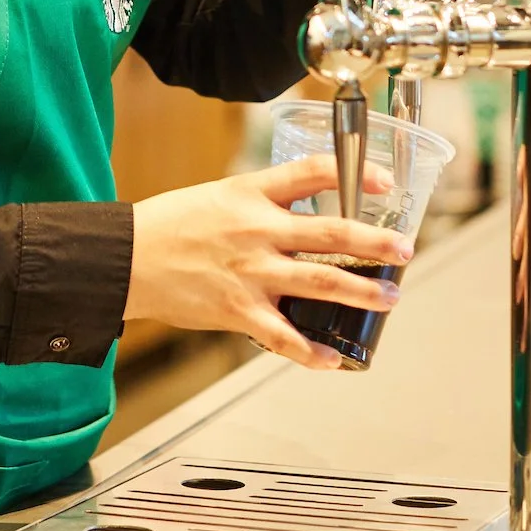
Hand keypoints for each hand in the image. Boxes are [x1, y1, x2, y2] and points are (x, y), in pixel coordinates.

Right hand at [124, 156, 412, 369]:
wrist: (125, 257)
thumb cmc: (171, 225)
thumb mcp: (221, 195)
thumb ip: (264, 203)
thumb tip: (307, 215)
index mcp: (252, 193)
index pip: (314, 172)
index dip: (356, 174)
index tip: (386, 181)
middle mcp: (257, 230)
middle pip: (331, 231)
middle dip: (376, 242)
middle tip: (404, 250)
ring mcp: (250, 272)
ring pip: (321, 281)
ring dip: (362, 292)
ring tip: (389, 298)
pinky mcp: (237, 310)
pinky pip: (284, 336)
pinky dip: (312, 351)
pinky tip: (333, 358)